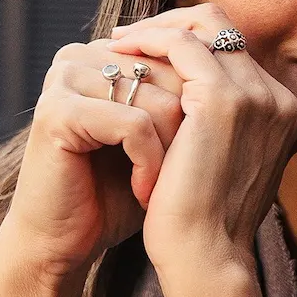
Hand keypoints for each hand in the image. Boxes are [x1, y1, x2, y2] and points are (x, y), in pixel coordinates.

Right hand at [0, 39, 185, 285]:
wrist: (63, 242)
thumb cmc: (116, 193)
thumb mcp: (159, 137)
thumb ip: (184, 95)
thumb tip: (237, 64)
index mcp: (104, 54)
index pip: (180, 58)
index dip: (198, 111)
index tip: (191, 155)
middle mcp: (81, 56)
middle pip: (173, 77)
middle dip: (186, 134)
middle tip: (176, 177)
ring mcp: (65, 79)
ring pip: (159, 101)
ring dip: (170, 156)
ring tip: (159, 189)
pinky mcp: (58, 110)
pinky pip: (134, 125)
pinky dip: (149, 165)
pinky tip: (143, 192)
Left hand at [108, 5, 296, 291]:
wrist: (205, 258)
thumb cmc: (204, 224)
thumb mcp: (222, 165)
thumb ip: (219, 128)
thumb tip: (182, 99)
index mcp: (283, 113)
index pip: (236, 50)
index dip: (192, 40)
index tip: (150, 49)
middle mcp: (278, 98)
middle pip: (224, 27)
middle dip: (174, 23)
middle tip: (130, 36)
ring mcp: (254, 95)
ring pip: (203, 26)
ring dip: (157, 27)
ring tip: (118, 42)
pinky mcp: (220, 99)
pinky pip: (181, 43)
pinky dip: (148, 40)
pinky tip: (119, 52)